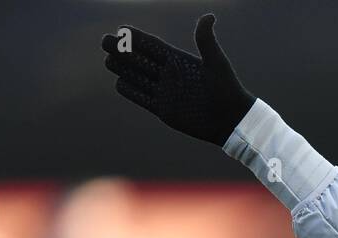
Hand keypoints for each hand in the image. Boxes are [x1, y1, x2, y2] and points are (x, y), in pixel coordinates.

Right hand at [101, 13, 255, 145]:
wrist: (233, 121)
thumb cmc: (229, 90)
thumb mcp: (217, 63)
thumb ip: (206, 41)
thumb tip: (209, 16)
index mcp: (180, 61)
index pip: (153, 46)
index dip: (137, 38)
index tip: (121, 30)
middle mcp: (171, 75)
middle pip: (141, 60)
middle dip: (122, 51)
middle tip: (105, 41)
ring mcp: (167, 93)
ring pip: (139, 77)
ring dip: (123, 68)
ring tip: (108, 60)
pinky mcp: (165, 110)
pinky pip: (143, 98)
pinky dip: (131, 90)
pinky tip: (119, 82)